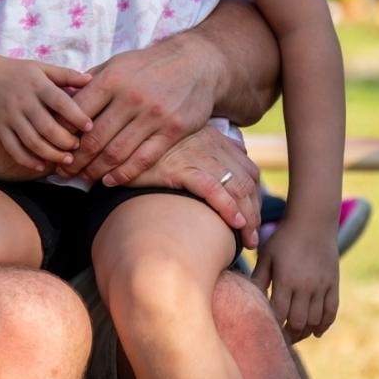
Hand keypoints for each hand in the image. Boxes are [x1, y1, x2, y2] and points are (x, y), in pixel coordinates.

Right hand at [0, 56, 93, 171]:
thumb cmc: (17, 72)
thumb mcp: (41, 68)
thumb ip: (66, 75)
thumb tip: (90, 79)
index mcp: (37, 84)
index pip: (60, 102)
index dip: (76, 115)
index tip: (90, 126)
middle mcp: (23, 101)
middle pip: (47, 127)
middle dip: (65, 141)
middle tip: (79, 148)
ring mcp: (10, 116)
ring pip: (31, 141)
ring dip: (51, 154)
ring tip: (66, 160)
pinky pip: (13, 148)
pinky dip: (27, 160)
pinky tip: (41, 166)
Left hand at [60, 35, 217, 186]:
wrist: (197, 63)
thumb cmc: (150, 65)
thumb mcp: (118, 63)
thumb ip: (91, 82)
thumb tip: (62, 100)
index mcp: (113, 79)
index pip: (78, 112)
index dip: (63, 133)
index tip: (54, 146)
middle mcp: (132, 97)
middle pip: (95, 138)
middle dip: (75, 159)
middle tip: (63, 172)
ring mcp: (154, 115)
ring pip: (116, 153)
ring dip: (95, 170)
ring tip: (83, 178)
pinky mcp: (172, 130)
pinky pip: (143, 159)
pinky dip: (124, 174)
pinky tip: (110, 181)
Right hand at [133, 125, 260, 248]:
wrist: (122, 142)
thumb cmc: (154, 147)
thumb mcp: (187, 137)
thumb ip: (214, 143)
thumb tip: (240, 148)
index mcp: (215, 139)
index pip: (249, 170)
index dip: (256, 197)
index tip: (254, 220)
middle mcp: (211, 146)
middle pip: (247, 182)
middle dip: (255, 212)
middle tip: (253, 239)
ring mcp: (197, 156)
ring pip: (235, 188)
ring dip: (248, 218)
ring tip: (247, 241)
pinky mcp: (181, 168)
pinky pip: (213, 189)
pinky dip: (228, 207)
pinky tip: (236, 224)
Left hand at [252, 218, 339, 341]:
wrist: (313, 222)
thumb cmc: (284, 238)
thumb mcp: (267, 255)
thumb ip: (259, 278)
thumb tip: (248, 299)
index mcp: (286, 279)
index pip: (279, 313)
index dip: (273, 326)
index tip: (266, 332)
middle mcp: (306, 285)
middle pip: (298, 321)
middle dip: (288, 334)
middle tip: (280, 339)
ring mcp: (322, 286)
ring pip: (315, 320)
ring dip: (305, 332)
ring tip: (295, 335)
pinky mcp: (333, 284)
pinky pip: (331, 311)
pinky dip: (324, 325)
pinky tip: (316, 332)